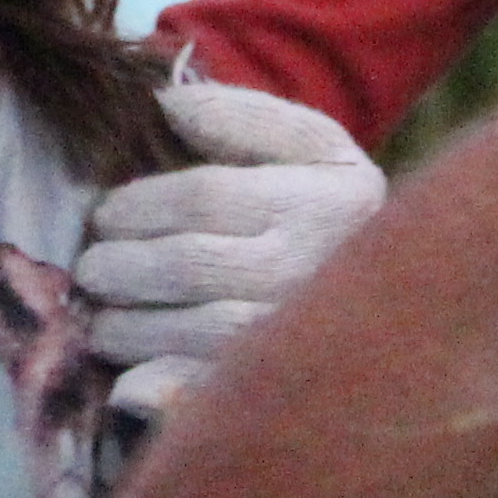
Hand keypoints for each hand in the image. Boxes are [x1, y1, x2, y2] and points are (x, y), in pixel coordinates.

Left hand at [74, 81, 381, 367]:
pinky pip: (204, 394)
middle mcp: (318, 272)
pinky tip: (128, 381)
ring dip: (126, 328)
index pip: (205, 197)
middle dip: (120, 267)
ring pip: (191, 332)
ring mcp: (304, 341)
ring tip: (103, 320)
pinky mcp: (286, 393)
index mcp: (329, 200)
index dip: (139, 206)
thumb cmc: (328, 213)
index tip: (106, 216)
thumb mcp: (309, 147)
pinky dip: (155, 389)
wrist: (404, 302)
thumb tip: (167, 102)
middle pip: (189, 266)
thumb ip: (241, 117)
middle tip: (93, 270)